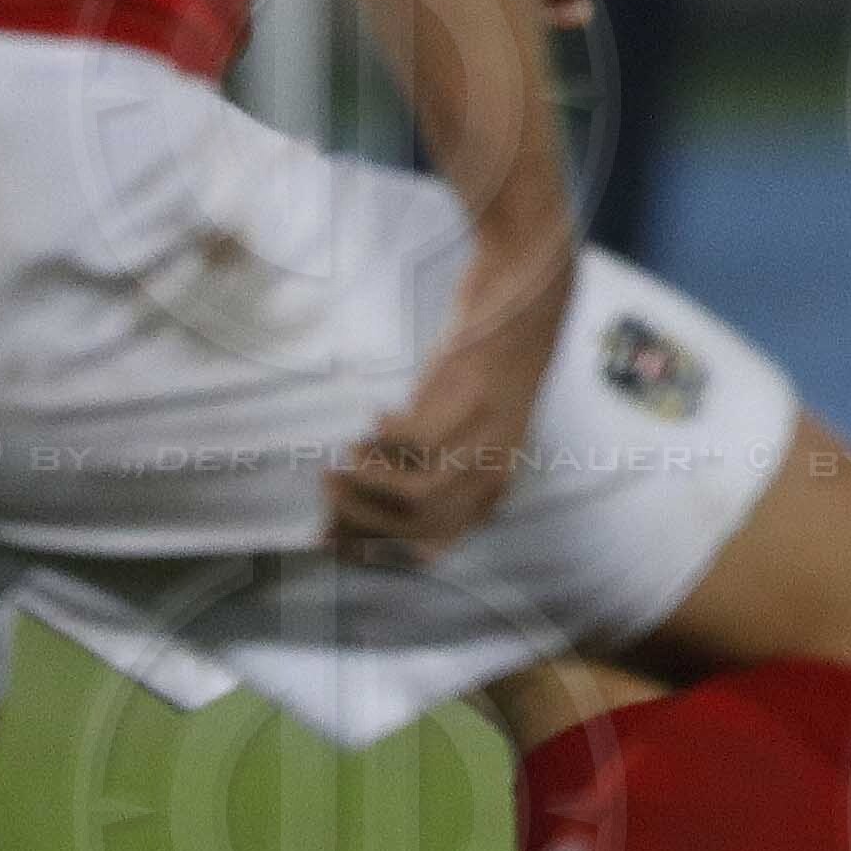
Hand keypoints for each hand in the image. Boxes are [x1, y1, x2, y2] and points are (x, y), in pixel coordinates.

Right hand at [326, 255, 571, 559]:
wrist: (524, 302)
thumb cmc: (477, 369)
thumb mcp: (451, 432)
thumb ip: (406, 467)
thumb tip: (344, 505)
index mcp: (491, 489)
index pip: (432, 543)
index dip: (377, 547)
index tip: (332, 541)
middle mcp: (493, 472)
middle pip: (419, 524)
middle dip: (362, 516)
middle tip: (326, 489)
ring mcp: (485, 439)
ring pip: (417, 492)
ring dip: (368, 481)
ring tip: (342, 459)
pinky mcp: (472, 401)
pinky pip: (416, 439)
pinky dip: (387, 434)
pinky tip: (377, 418)